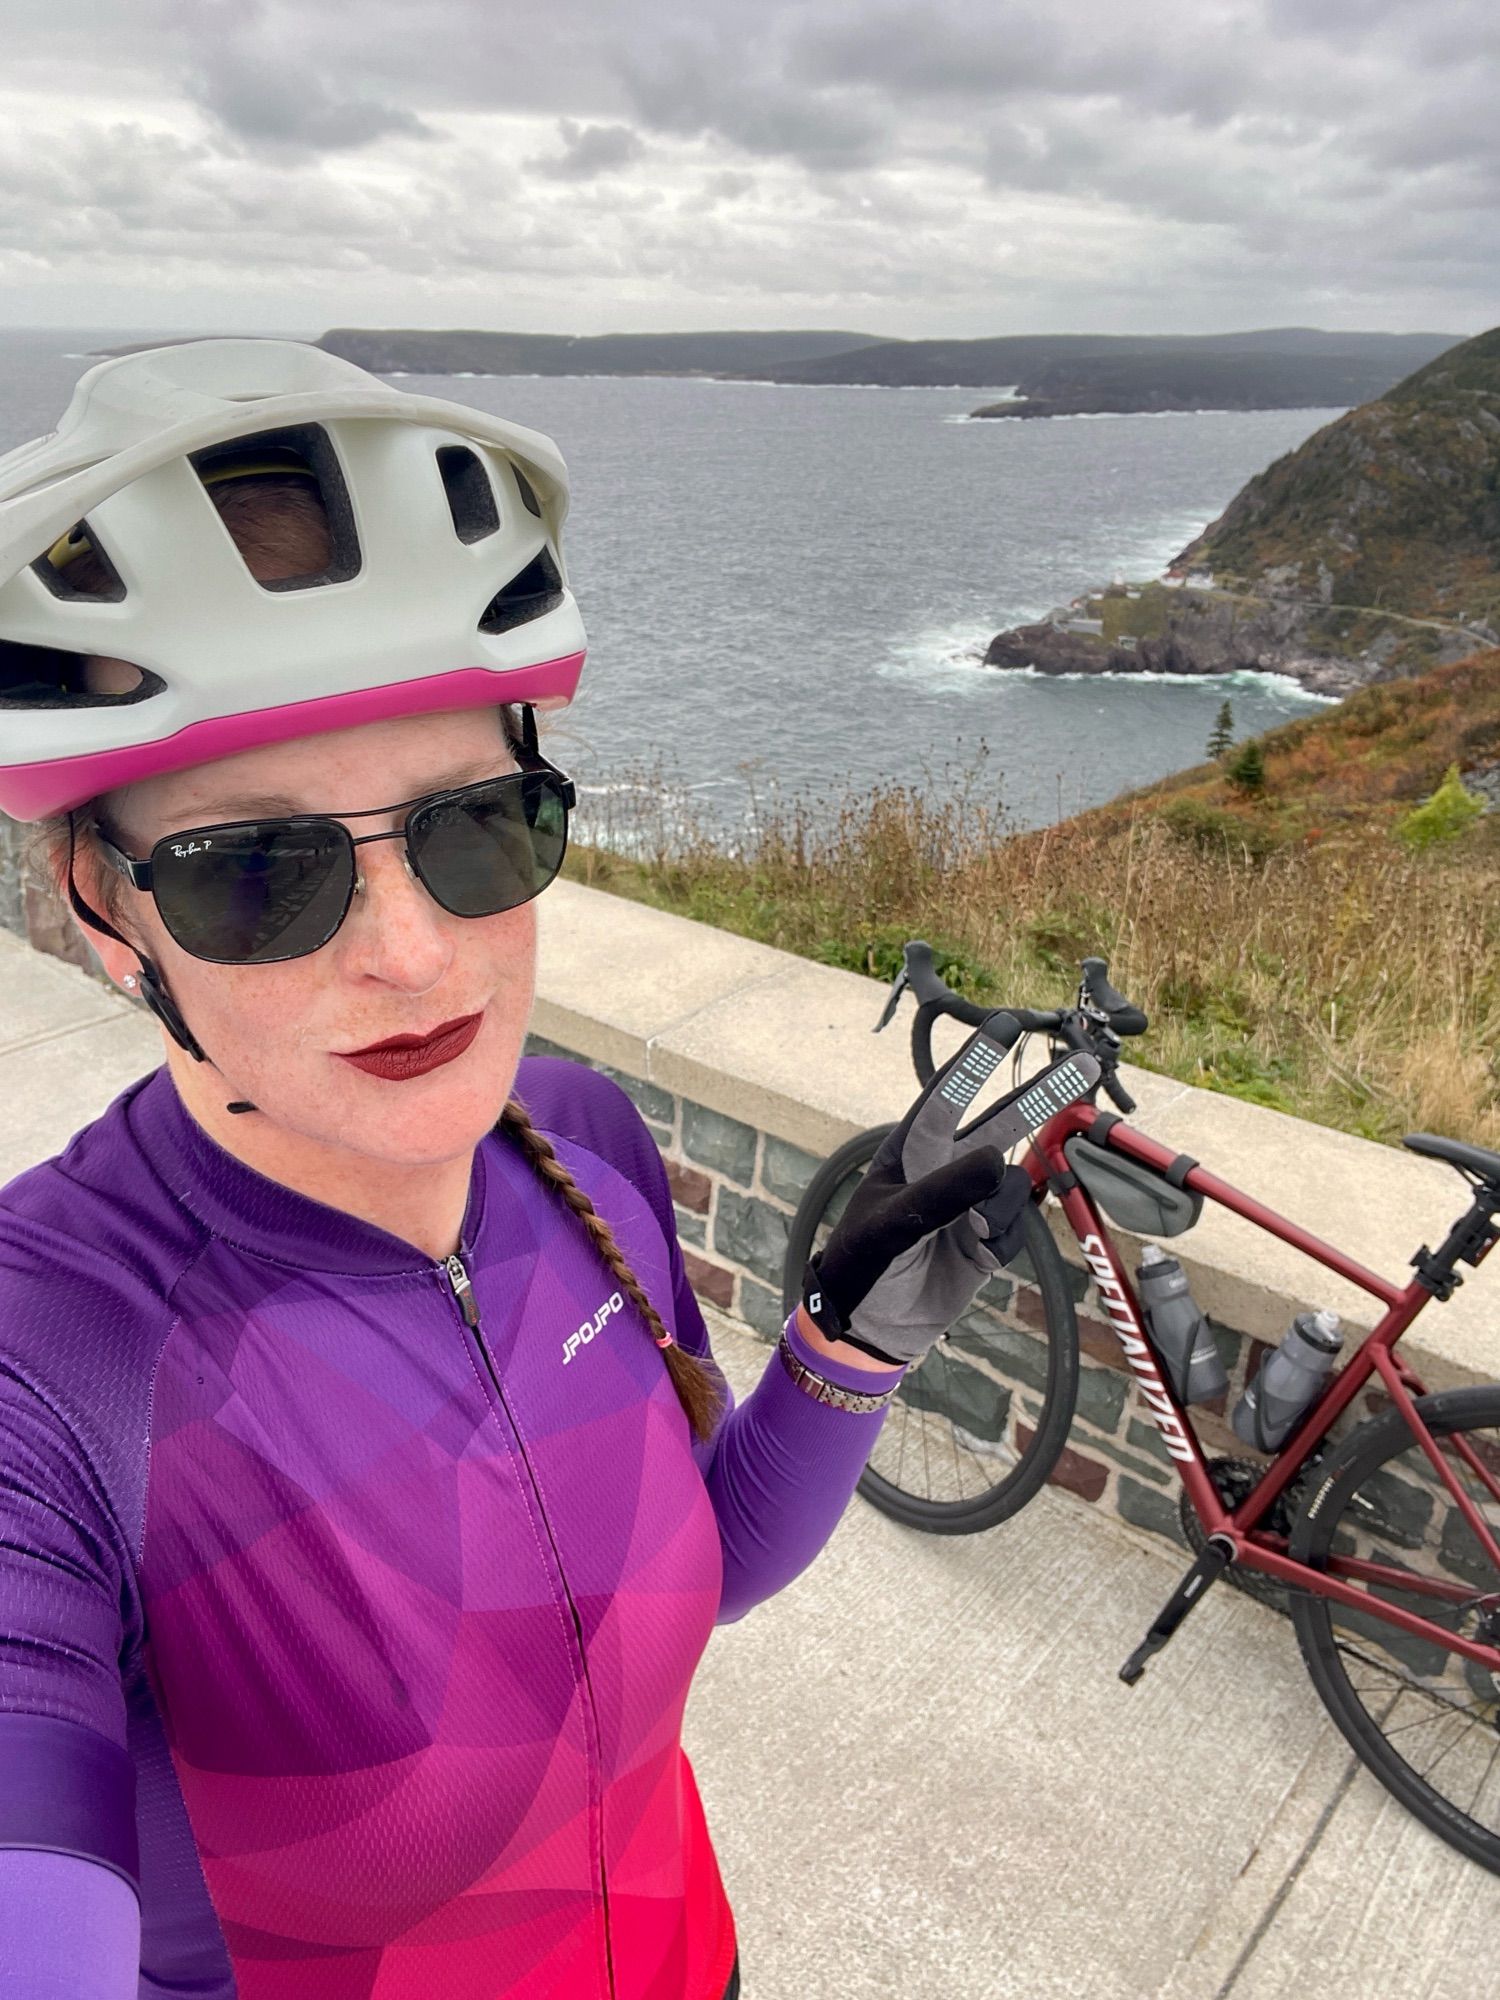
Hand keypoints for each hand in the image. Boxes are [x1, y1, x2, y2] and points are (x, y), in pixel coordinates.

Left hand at [802, 1013, 1036, 1368]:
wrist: (870, 1328)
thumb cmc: (863, 1265)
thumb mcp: (891, 1226)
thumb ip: (942, 1192)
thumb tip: (996, 1158)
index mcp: (911, 1151)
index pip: (946, 1097)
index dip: (975, 1061)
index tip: (1005, 1024)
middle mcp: (947, 1168)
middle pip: (1004, 1121)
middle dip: (1044, 1094)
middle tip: (1087, 1065)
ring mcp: (971, 1203)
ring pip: (1014, 1184)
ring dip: (1001, 1208)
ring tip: (972, 1233)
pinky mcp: (988, 1239)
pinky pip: (1017, 1227)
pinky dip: (1003, 1241)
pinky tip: (976, 1257)